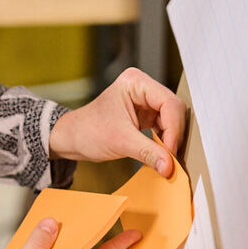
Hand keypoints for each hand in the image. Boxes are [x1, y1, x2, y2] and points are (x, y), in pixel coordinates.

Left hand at [48, 67, 186, 175]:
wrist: (73, 138)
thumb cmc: (88, 131)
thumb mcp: (120, 142)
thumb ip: (148, 153)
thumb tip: (169, 166)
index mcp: (136, 82)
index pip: (168, 103)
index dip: (173, 128)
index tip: (170, 152)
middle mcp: (143, 87)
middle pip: (173, 109)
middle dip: (173, 134)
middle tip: (171, 157)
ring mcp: (145, 100)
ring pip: (171, 119)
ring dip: (170, 138)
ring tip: (166, 157)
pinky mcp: (145, 114)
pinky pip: (164, 126)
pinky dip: (164, 141)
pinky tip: (162, 154)